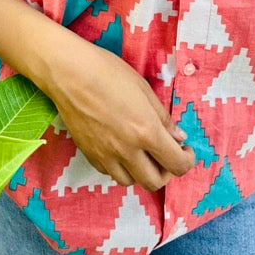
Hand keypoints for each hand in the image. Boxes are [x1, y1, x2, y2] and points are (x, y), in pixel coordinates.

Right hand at [47, 41, 195, 191]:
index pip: (177, 165)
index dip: (186, 160)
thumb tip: (177, 137)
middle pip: (154, 182)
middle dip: (166, 172)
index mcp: (146, 132)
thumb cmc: (107, 71)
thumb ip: (162, 117)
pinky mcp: (88, 153)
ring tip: (141, 152)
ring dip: (141, 172)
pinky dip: (119, 166)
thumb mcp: (143, 88)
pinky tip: (119, 148)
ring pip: (130, 181)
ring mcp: (105, 155)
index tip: (184, 149)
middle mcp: (127, 150)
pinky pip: (109, 172)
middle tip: (165, 154)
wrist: (68, 72)